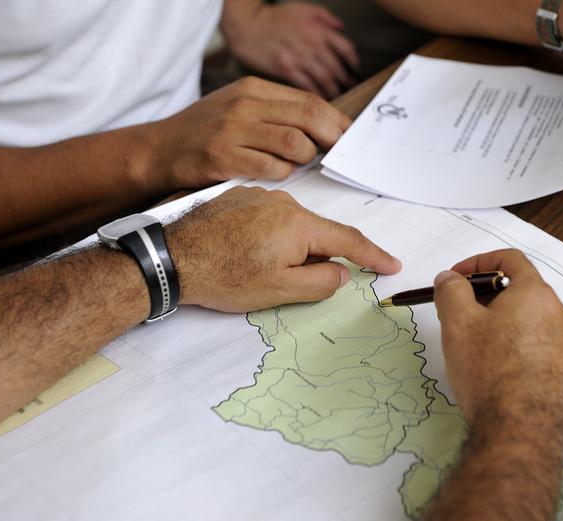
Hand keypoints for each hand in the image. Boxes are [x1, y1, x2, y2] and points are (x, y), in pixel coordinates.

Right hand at [146, 77, 350, 190]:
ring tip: (296, 164)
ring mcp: (233, 130)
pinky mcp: (223, 157)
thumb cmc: (206, 132)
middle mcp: (245, 105)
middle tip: (337, 154)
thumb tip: (324, 127)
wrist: (159, 150)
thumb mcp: (240, 108)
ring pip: (295, 143)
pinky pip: (272, 168)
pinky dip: (282, 173)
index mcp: (253, 89)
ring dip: (305, 158)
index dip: (336, 121)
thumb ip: (277, 113)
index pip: (310, 100)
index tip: (347, 137)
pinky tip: (274, 173)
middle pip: (309, 117)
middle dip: (331, 138)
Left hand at [166, 186, 400, 311]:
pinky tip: (245, 252)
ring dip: (289, 247)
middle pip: (317, 233)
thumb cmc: (223, 277)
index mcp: (299, 225)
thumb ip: (321, 282)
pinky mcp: (239, 196)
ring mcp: (260, 196)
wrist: (170, 258)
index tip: (391, 264)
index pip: (348, 240)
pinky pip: (269, 217)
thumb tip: (341, 272)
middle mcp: (284, 202)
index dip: (373, 255)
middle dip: (315, 258)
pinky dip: (269, 236)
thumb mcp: (279, 291)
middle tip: (289, 282)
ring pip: (293, 225)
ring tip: (257, 268)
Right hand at [221, 1, 359, 98]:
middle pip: (336, 67)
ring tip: (336, 97)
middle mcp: (310, 43)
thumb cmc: (273, 20)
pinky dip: (315, 94)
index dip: (353, 63)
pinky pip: (306, 85)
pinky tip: (319, 101)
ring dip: (333, 91)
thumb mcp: (301, 9)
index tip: (354, 71)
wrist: (246, 28)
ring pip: (324, 78)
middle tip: (348, 90)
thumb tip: (340, 26)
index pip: (345, 48)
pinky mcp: (285, 68)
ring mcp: (297, 56)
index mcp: (317, 29)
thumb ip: (323, 17)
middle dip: (345, 82)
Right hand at [433, 249, 562, 432]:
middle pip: (525, 293)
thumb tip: (450, 278)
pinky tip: (509, 375)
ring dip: (512, 327)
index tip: (458, 279)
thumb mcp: (457, 324)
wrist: (522, 432)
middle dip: (492, 299)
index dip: (479, 263)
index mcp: (536, 295)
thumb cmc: (489, 372)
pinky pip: (551, 354)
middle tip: (465, 318)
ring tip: (486, 351)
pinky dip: (529, 354)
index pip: (510, 259)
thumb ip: (451, 291)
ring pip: (539, 325)